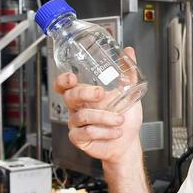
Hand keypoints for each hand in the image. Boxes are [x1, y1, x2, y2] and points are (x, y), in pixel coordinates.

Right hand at [55, 47, 142, 164]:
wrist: (128, 141)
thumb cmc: (125, 117)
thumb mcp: (129, 93)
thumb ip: (128, 73)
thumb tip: (129, 51)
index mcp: (85, 94)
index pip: (65, 84)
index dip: (63, 80)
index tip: (72, 77)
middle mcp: (77, 108)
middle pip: (70, 96)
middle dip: (85, 93)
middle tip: (102, 94)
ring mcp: (76, 123)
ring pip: (82, 116)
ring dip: (105, 117)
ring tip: (120, 120)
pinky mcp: (78, 138)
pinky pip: (86, 133)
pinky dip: (104, 132)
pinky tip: (116, 132)